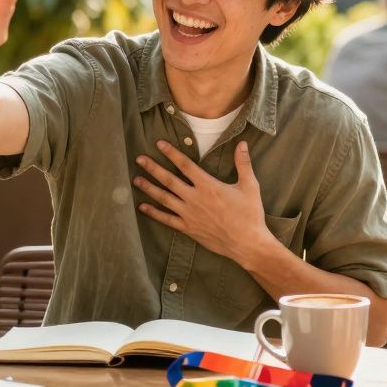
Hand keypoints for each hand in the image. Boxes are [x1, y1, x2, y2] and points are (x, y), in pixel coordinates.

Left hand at [134, 140, 269, 260]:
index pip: (185, 165)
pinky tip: (142, 207)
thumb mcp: (250, 186)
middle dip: (153, 168)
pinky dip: (154, 213)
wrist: (247, 244)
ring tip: (136, 180)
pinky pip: (167, 219)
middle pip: (169, 180)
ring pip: (164, 198)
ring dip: (149, 188)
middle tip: (139, 159)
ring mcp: (189, 215)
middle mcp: (195, 199)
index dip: (172, 153)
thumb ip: (243, 163)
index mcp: (208, 186)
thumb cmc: (250, 214)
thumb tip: (242, 143)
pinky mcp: (188, 228)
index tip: (159, 144)